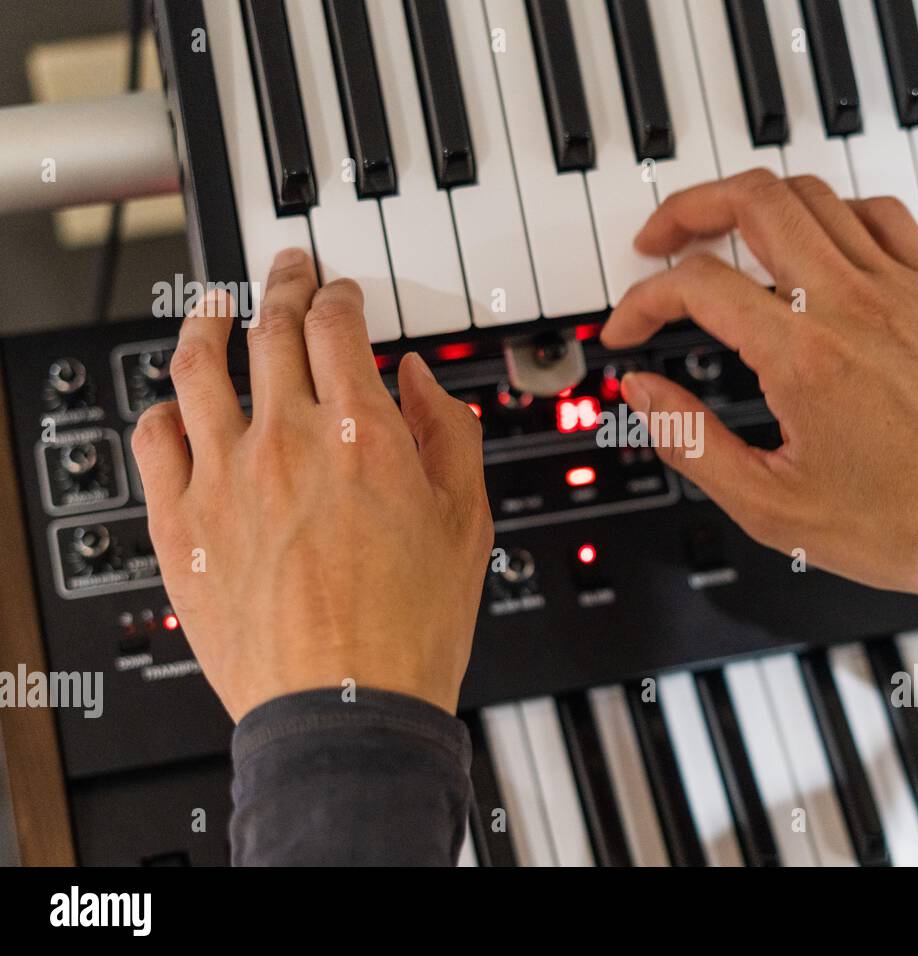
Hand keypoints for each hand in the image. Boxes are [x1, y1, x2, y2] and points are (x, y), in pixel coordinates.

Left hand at [132, 248, 492, 721]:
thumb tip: (420, 383)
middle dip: (283, 285)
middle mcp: (287, 440)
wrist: (344, 707)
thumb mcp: (466, 521)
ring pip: (198, 367)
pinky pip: (154, 441)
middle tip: (288, 271)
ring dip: (207, 321)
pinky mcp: (181, 523)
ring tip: (212, 305)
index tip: (344, 295)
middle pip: (271, 328)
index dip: (342, 297)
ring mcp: (225, 478)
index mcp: (361, 433)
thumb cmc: (407, 629)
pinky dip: (163, 409)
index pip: (339, 327)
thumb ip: (448, 434)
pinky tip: (173, 405)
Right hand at [601, 171, 917, 610]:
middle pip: (754, 200)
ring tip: (725, 233)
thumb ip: (693, 443)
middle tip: (659, 240)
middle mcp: (855, 306)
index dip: (644, 299)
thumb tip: (644, 392)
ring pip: (814, 195)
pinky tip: (814, 244)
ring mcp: (904, 289)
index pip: (699, 285)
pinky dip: (831, 213)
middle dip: (688, 208)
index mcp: (806, 359)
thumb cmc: (904, 524)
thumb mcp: (773, 507)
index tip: (629, 327)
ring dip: (755, 202)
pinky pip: (880, 214)